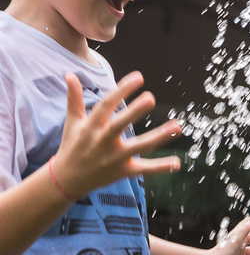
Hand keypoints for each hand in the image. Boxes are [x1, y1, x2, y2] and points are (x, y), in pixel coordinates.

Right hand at [54, 72, 180, 197]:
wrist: (67, 180)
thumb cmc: (73, 146)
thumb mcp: (72, 122)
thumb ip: (74, 98)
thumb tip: (69, 74)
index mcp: (91, 126)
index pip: (106, 105)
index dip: (121, 90)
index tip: (138, 77)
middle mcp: (102, 141)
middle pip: (119, 125)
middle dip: (134, 112)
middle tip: (151, 97)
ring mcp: (114, 158)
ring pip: (138, 146)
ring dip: (158, 137)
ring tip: (178, 126)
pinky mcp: (123, 171)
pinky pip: (144, 170)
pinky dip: (161, 167)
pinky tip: (177, 163)